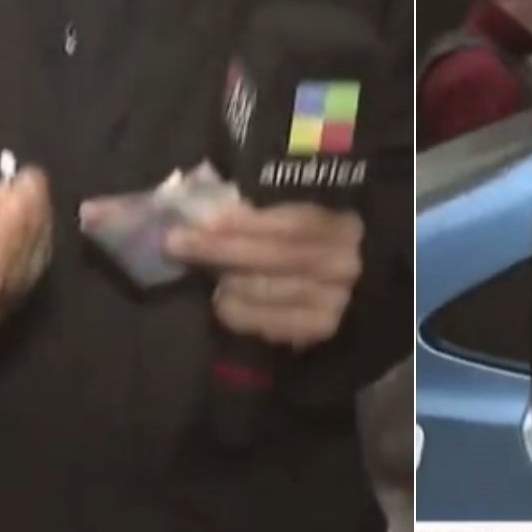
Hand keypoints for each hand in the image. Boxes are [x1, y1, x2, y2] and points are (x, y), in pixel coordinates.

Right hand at [0, 169, 52, 339]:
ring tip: (31, 182)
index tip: (20, 193)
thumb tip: (17, 199)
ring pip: (28, 268)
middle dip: (26, 223)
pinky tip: (34, 200)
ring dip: (36, 223)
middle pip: (12, 274)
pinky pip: (31, 264)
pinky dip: (36, 231)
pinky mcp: (10, 298)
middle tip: (31, 180)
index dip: (7, 235)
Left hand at [165, 203, 362, 348]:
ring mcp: (336, 301)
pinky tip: (223, 301)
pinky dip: (238, 311)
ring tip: (203, 269)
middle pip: (276, 256)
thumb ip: (265, 208)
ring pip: (268, 290)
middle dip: (222, 248)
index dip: (246, 221)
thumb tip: (209, 201)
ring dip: (227, 279)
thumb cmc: (316, 240)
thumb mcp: (303, 214)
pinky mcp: (320, 330)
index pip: (291, 223)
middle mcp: (346, 264)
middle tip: (176, 242)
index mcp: (343, 223)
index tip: (204, 218)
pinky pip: (268, 322)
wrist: (354, 290)